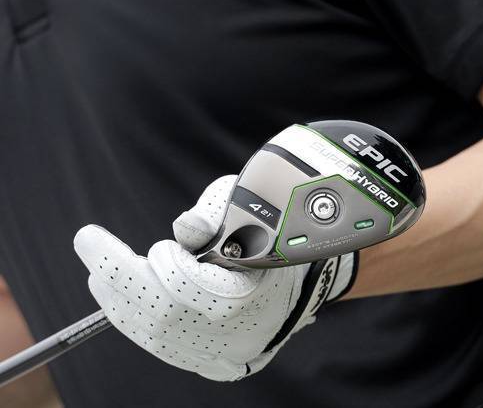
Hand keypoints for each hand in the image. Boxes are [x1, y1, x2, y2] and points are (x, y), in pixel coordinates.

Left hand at [74, 175, 355, 380]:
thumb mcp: (253, 207)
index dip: (159, 265)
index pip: (194, 287)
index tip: (132, 240)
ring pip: (160, 336)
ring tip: (97, 276)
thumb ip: (219, 211)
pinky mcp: (218, 364)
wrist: (303, 280)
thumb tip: (183, 229)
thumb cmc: (271, 237)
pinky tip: (118, 303)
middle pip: (167, 314)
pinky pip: (166, 349)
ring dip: (120, 303)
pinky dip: (137, 325)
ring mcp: (229, 353)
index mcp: (259, 289)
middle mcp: (243, 330)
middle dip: (121, 278)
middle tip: (90, 246)